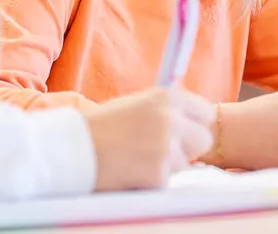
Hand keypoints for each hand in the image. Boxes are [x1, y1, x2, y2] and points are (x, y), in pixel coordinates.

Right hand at [85, 87, 214, 191]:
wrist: (72, 148)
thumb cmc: (102, 126)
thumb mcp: (137, 105)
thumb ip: (165, 110)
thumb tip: (193, 121)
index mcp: (166, 96)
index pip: (205, 112)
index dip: (195, 124)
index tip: (186, 131)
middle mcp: (170, 119)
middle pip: (204, 140)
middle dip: (189, 148)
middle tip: (164, 150)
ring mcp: (166, 147)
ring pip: (186, 163)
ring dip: (168, 165)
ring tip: (138, 158)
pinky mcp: (158, 174)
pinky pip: (168, 181)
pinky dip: (152, 180)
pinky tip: (131, 171)